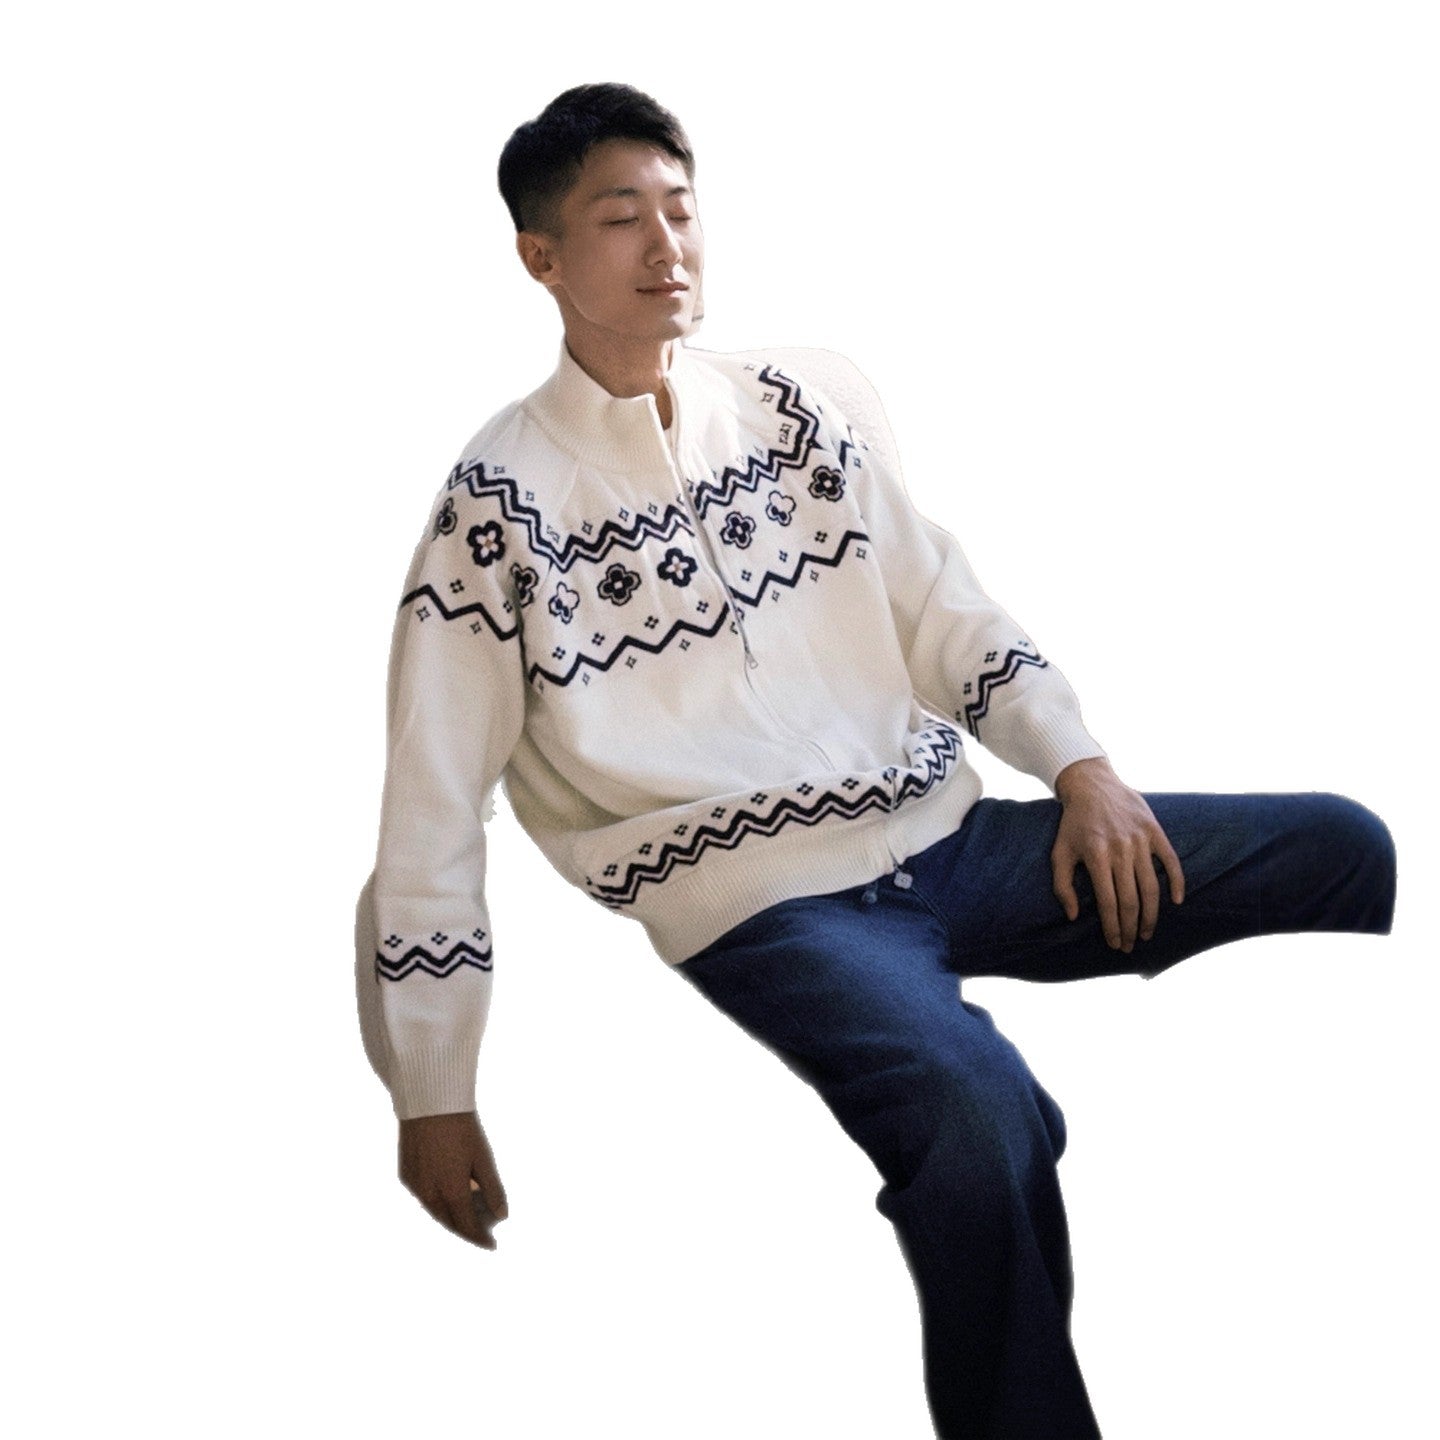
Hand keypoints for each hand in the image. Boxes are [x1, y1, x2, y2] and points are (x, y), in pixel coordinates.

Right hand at [398, 1109, 508, 1249]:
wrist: (429, 1101)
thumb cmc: (461, 1126)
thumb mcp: (483, 1157)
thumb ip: (493, 1189)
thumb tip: (503, 1216)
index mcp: (451, 1192)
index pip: (467, 1227)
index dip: (480, 1238)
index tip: (492, 1245)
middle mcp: (429, 1195)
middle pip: (449, 1223)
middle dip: (465, 1231)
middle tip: (481, 1233)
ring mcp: (414, 1186)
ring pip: (434, 1212)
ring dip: (450, 1218)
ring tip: (466, 1217)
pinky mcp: (405, 1175)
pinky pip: (422, 1198)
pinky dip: (436, 1203)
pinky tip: (447, 1198)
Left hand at [1051, 757, 1184, 952]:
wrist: (1092, 785)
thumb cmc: (1073, 823)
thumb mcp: (1059, 852)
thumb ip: (1063, 886)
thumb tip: (1074, 916)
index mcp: (1095, 856)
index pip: (1109, 902)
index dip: (1113, 927)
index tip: (1115, 943)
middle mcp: (1120, 850)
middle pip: (1131, 899)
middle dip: (1131, 927)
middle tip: (1130, 944)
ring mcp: (1140, 840)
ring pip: (1151, 886)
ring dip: (1152, 914)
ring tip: (1147, 932)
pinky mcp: (1155, 830)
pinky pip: (1171, 861)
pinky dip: (1177, 882)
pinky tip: (1176, 901)